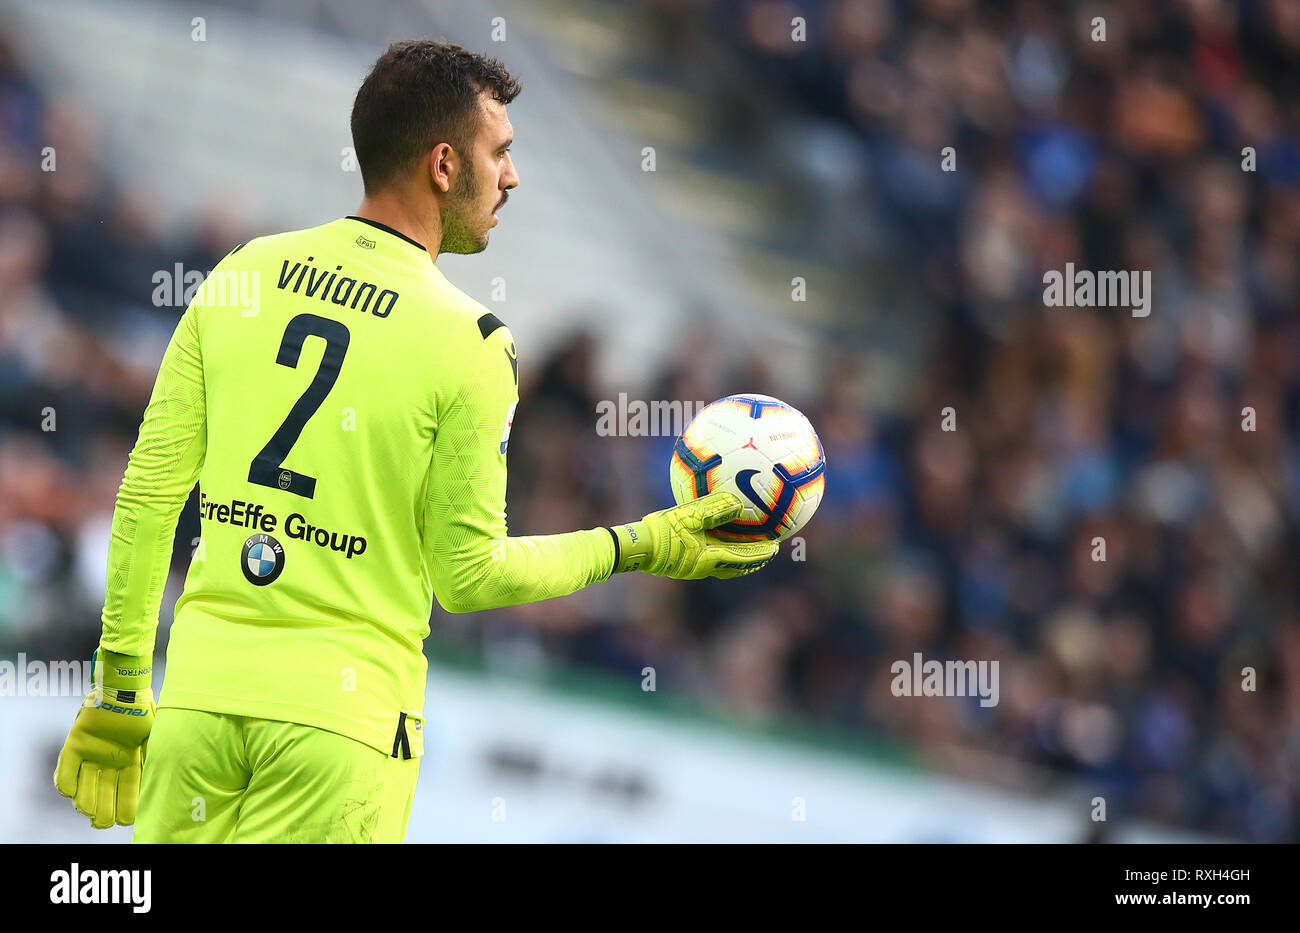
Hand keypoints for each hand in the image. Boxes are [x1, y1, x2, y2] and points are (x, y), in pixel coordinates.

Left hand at [54, 648, 154, 827]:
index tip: (128, 820)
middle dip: (104, 813)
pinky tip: (71, 793)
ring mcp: (92, 755)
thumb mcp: (157, 737)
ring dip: (86, 803)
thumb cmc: (144, 709)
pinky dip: (66, 784)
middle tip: (104, 822)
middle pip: (105, 795)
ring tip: (89, 811)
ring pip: (84, 788)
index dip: (128, 809)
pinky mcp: (74, 745)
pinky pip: (65, 771)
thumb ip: (154, 760)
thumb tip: (158, 785)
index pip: (129, 792)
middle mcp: (110, 762)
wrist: (124, 687)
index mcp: (130, 761)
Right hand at [608, 491, 778, 579]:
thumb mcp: (688, 516)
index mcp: (708, 558)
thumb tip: (737, 505)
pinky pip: (709, 559)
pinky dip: (722, 553)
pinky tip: (716, 542)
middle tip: (767, 553)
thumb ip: (713, 510)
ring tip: (747, 551)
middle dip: (752, 561)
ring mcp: (692, 568)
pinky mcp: (683, 564)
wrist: (635, 548)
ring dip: (738, 559)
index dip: (760, 554)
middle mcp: (704, 567)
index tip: (775, 549)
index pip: (741, 558)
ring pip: (723, 566)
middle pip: (735, 567)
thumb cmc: (660, 531)